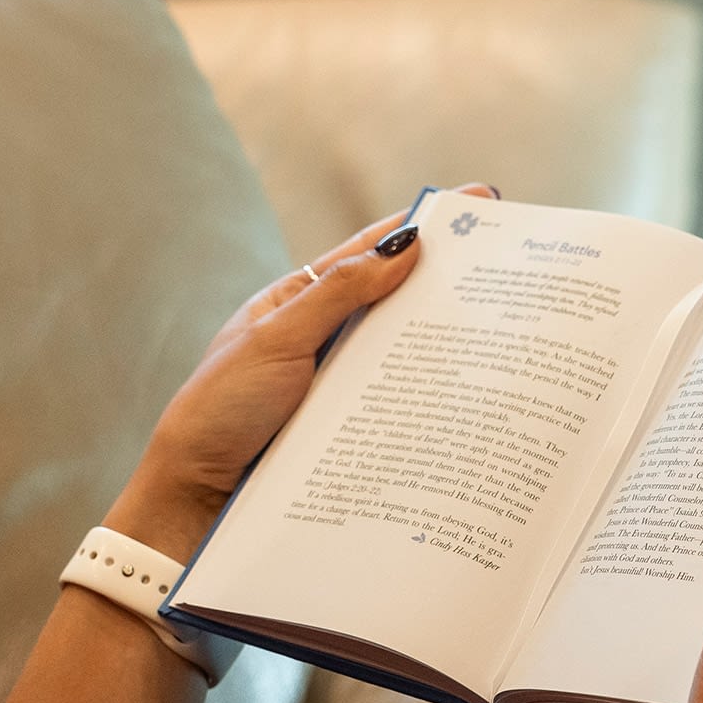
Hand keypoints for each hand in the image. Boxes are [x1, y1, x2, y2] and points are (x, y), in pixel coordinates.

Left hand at [106, 185, 497, 559]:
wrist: (191, 500)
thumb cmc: (218, 412)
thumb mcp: (277, 341)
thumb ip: (340, 294)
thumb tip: (406, 246)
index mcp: (299, 302)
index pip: (370, 252)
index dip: (422, 226)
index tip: (479, 201)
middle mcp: (324, 339)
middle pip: (397, 300)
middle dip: (450, 282)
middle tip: (511, 270)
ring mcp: (340, 385)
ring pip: (404, 354)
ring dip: (448, 345)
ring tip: (504, 330)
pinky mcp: (351, 430)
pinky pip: (399, 404)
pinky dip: (431, 397)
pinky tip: (467, 396)